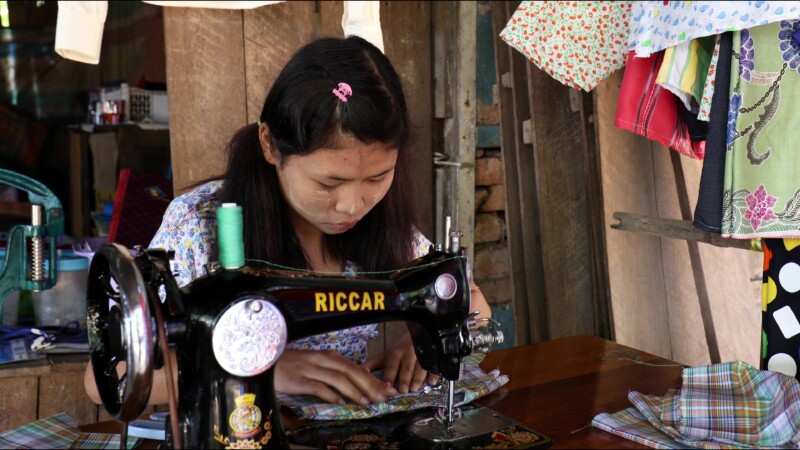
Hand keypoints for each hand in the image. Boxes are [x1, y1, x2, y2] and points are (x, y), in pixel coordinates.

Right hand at [274, 349, 397, 405]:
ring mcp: (312, 369)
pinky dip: (331, 394)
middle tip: (385, 396)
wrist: (268, 361)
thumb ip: (335, 372)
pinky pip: (319, 387)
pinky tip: (340, 402)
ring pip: (339, 379)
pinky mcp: (300, 379)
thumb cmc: (294, 364)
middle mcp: (324, 360)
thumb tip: (356, 383)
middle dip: (371, 385)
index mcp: (330, 356)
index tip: (388, 389)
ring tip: (367, 402)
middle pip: (352, 372)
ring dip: (355, 391)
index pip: (357, 368)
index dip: (374, 379)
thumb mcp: (317, 364)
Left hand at [361, 332, 439, 393]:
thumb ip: (373, 365)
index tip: (387, 386)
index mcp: (395, 354)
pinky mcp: (431, 358)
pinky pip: (433, 367)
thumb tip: (359, 372)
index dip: (389, 376)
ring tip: (415, 388)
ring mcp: (420, 356)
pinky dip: (433, 374)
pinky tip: (432, 382)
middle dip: (404, 379)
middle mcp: (407, 355)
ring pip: (419, 368)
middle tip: (403, 390)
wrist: (418, 333)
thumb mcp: (385, 355)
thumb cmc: (400, 348)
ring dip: (417, 378)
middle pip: (405, 368)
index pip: (391, 366)